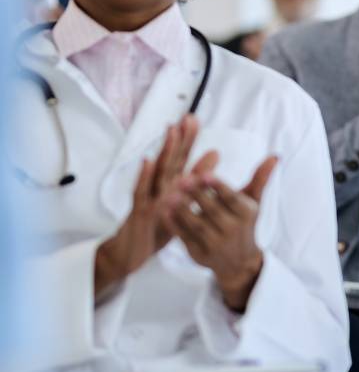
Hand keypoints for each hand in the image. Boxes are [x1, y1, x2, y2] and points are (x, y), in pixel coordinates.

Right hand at [95, 115, 216, 298]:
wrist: (130, 253)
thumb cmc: (157, 226)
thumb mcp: (181, 203)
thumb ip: (196, 178)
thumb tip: (215, 153)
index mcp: (171, 186)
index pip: (181, 159)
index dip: (188, 140)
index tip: (194, 120)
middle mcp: (159, 188)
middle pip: (171, 160)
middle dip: (179, 139)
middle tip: (187, 118)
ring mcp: (149, 198)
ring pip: (158, 172)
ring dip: (165, 151)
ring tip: (171, 131)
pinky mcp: (140, 212)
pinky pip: (141, 193)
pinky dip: (143, 177)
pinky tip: (146, 161)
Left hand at [165, 156, 278, 312]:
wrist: (238, 262)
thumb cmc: (243, 223)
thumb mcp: (253, 201)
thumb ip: (260, 178)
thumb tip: (275, 156)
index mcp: (246, 214)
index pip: (232, 198)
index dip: (218, 187)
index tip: (205, 174)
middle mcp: (233, 231)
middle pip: (212, 211)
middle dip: (197, 195)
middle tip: (182, 179)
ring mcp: (216, 245)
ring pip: (197, 225)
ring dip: (183, 211)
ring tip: (169, 196)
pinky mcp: (199, 255)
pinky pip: (185, 238)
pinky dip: (174, 225)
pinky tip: (164, 212)